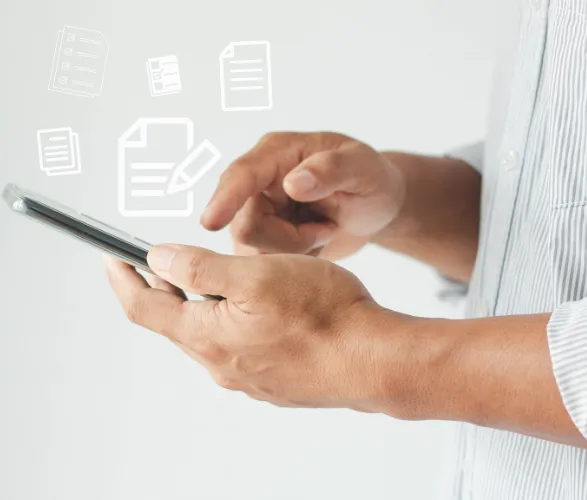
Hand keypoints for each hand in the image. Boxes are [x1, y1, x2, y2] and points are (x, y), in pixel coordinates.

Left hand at [105, 245, 389, 410]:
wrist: (374, 360)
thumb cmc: (324, 313)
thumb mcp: (254, 274)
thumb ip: (199, 267)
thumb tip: (158, 258)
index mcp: (208, 336)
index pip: (145, 308)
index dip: (123, 280)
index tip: (111, 259)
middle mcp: (221, 364)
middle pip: (176, 323)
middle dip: (164, 289)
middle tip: (159, 262)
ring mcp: (248, 378)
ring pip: (210, 335)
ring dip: (201, 305)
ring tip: (214, 277)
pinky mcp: (273, 381)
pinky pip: (238, 349)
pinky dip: (231, 322)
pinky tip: (256, 307)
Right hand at [200, 132, 405, 259]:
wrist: (376, 207)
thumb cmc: (372, 179)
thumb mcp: (364, 169)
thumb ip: (332, 170)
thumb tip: (292, 184)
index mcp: (277, 153)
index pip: (241, 176)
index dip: (225, 199)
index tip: (211, 222)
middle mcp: (258, 181)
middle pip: (245, 224)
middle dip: (289, 239)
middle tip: (326, 229)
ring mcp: (256, 210)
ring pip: (252, 249)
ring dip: (293, 251)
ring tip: (322, 232)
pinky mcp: (261, 237)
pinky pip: (263, 264)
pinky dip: (294, 261)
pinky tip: (314, 243)